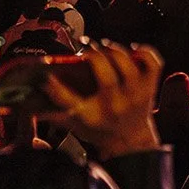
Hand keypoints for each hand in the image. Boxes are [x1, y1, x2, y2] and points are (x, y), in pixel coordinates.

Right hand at [43, 42, 163, 158]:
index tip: (46, 76)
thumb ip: (54, 110)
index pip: (69, 101)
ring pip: (129, 66)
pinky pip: (153, 63)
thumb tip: (36, 93)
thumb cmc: (99, 129)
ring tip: (105, 47)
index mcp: (91, 115)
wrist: (130, 141)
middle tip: (87, 50)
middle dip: (95, 57)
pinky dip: (145, 52)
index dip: (55, 88)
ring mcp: (135, 95)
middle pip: (107, 77)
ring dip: (115, 51)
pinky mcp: (150, 87)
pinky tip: (132, 50)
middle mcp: (114, 105)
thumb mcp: (74, 124)